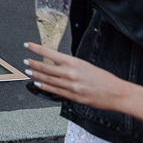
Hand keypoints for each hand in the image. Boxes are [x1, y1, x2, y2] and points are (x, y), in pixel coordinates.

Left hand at [23, 43, 142, 115]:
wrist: (117, 93)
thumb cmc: (103, 78)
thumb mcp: (85, 65)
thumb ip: (70, 65)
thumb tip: (56, 63)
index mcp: (74, 62)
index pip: (50, 53)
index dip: (36, 49)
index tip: (27, 45)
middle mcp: (71, 73)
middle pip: (46, 67)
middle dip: (33, 63)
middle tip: (25, 61)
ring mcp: (71, 86)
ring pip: (48, 79)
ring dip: (36, 75)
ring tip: (28, 71)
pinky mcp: (73, 96)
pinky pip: (55, 91)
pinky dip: (44, 86)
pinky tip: (37, 83)